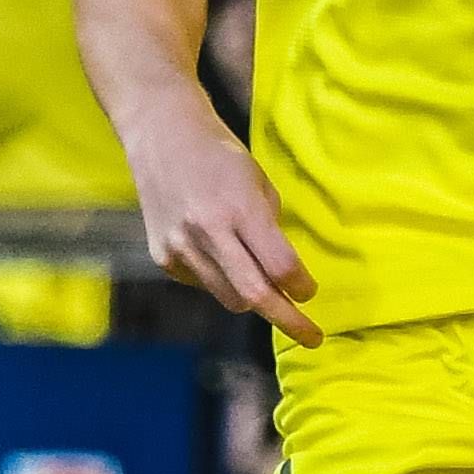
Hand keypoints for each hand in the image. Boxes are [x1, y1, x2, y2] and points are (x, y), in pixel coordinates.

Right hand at [131, 105, 318, 342]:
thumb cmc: (220, 156)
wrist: (162, 137)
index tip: (310, 293)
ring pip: (229, 298)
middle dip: (288, 321)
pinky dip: (221, 281)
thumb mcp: (257, 182)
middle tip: (312, 336)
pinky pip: (204, 285)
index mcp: (238, 207)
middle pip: (255, 294)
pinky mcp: (163, 257)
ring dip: (254, 299)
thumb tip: (284, 276)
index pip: (279, 266)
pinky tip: (220, 256)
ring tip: (264, 287)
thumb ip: (270, 230)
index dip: (302, 287)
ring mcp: (181, 247)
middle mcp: (207, 231)